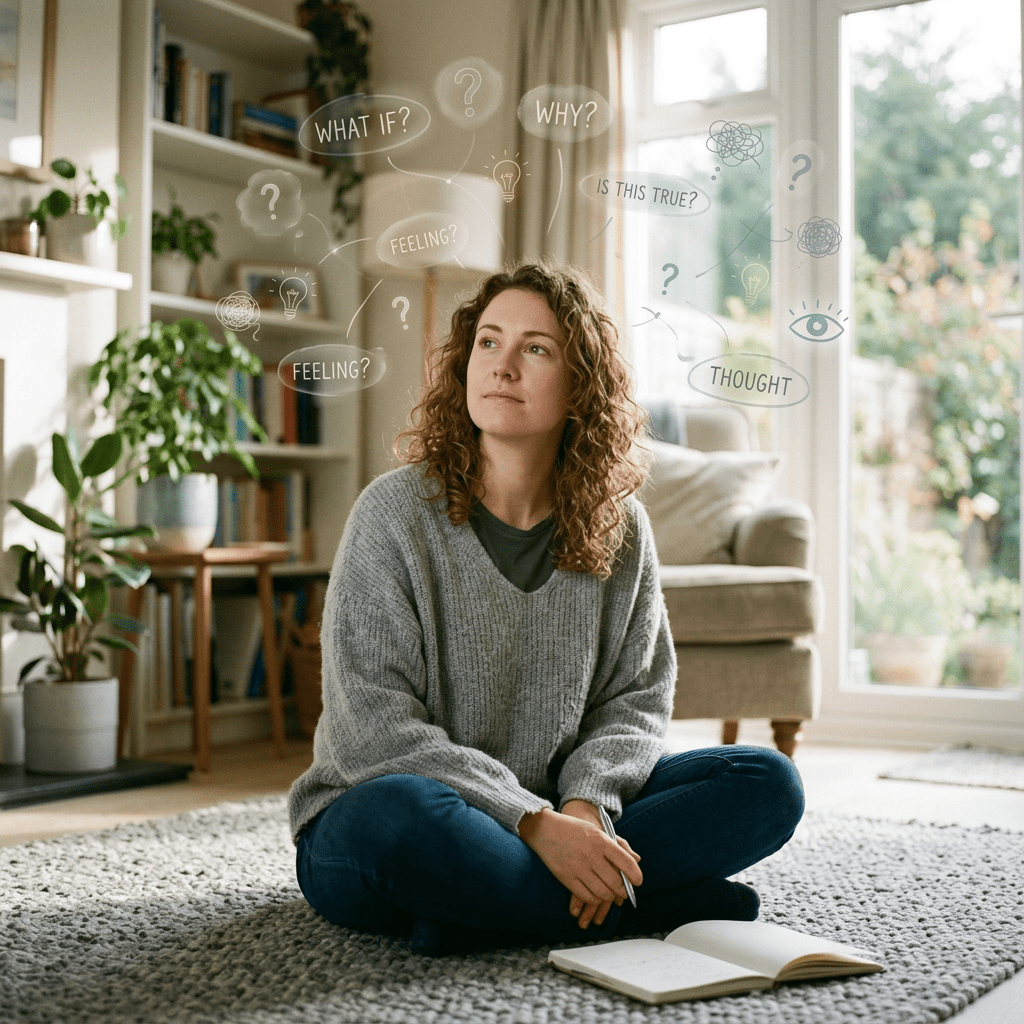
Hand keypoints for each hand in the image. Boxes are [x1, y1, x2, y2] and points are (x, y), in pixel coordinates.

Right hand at [518, 800, 641, 929]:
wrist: (544, 829)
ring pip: (602, 892)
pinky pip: (586, 896)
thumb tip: (637, 859)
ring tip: (611, 894)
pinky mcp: (566, 877)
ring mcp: (578, 867)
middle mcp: (591, 854)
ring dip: (610, 896)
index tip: (638, 881)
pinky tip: (596, 895)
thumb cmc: (574, 829)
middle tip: (625, 891)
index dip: (635, 875)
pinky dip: (595, 899)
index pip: (626, 861)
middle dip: (623, 890)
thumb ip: (617, 845)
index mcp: (601, 840)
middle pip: (615, 882)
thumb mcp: (597, 830)